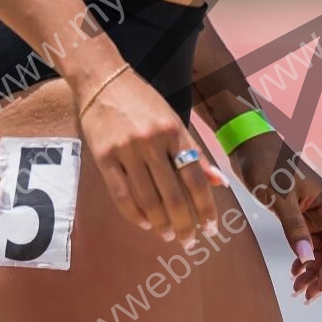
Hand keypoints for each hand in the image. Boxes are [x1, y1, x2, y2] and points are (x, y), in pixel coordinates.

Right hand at [75, 66, 224, 243]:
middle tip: (190, 241)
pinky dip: (135, 214)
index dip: (205, 207)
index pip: (195, 178)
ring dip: (161, 223)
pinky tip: (145, 223)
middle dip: (185, 224)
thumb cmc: (142, 101)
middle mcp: (152, 142)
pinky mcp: (103, 157)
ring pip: (148, 199)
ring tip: (168, 234)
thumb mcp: (174, 119)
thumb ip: (195, 151)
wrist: (102, 79)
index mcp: (174, 131)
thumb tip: (219, 182)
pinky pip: (121, 195)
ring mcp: (126, 150)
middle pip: (173, 195)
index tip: (212, 227)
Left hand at [229, 133, 321, 301]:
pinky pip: (307, 244)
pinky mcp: (298, 215)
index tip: (319, 289)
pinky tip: (293, 274)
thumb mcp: (279, 198)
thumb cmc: (266, 165)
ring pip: (319, 251)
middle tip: (305, 298)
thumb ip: (294, 228)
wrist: (250, 146)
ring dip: (311, 272)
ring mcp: (313, 214)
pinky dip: (302, 260)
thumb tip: (307, 259)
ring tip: (297, 291)